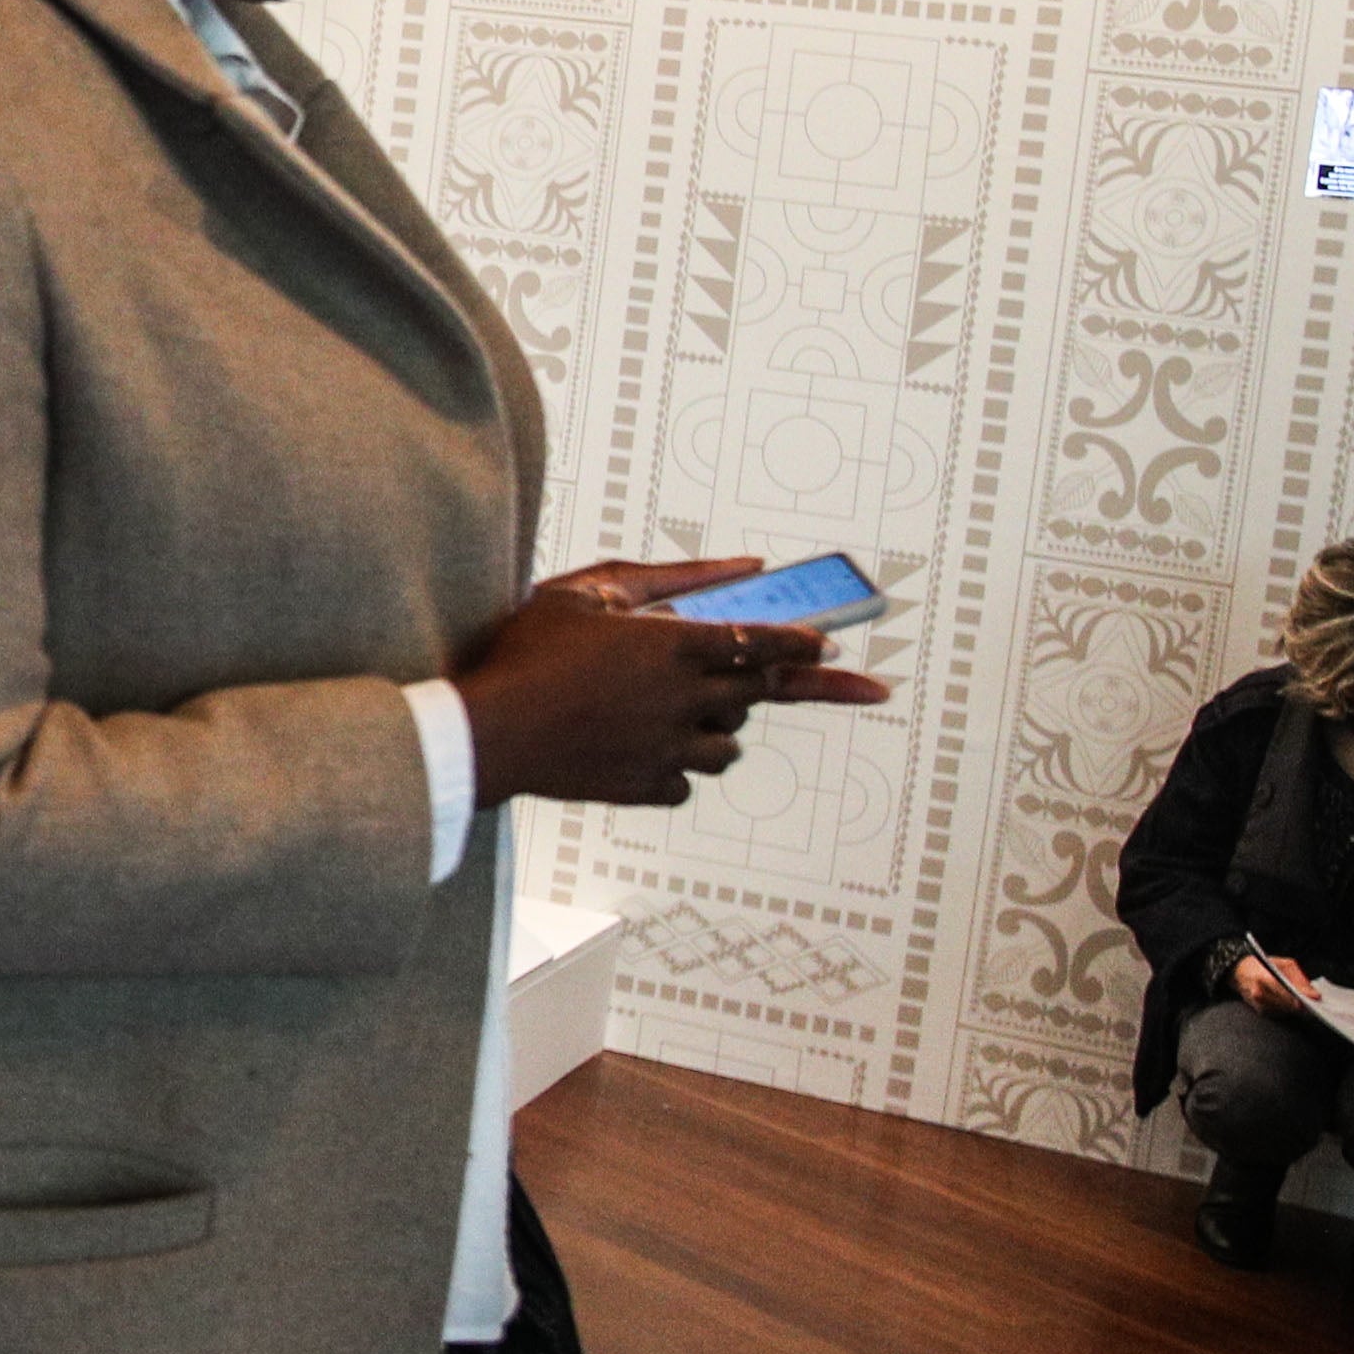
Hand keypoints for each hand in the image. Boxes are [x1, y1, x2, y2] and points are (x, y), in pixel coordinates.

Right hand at [455, 558, 894, 811]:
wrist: (483, 733)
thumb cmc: (525, 654)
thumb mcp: (586, 594)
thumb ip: (667, 577)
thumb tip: (742, 567)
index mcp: (670, 645)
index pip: (760, 642)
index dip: (801, 642)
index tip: (831, 644)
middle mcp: (682, 699)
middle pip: (763, 696)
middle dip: (808, 684)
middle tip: (870, 687)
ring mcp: (668, 748)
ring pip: (729, 747)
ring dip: (719, 729)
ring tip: (678, 714)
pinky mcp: (647, 787)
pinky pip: (685, 783)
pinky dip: (673, 768)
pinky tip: (635, 750)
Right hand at [1233, 951, 1315, 1017]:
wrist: (1238, 972)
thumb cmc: (1262, 965)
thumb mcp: (1283, 964)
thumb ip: (1299, 978)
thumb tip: (1313, 994)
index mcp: (1264, 978)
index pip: (1286, 991)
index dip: (1302, 995)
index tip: (1316, 998)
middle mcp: (1260, 994)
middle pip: (1288, 1004)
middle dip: (1303, 1003)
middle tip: (1315, 1001)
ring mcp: (1259, 1004)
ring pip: (1287, 1011)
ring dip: (1296, 1007)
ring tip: (1304, 1000)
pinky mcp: (1261, 1012)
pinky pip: (1281, 1013)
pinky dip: (1288, 1008)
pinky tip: (1291, 1002)